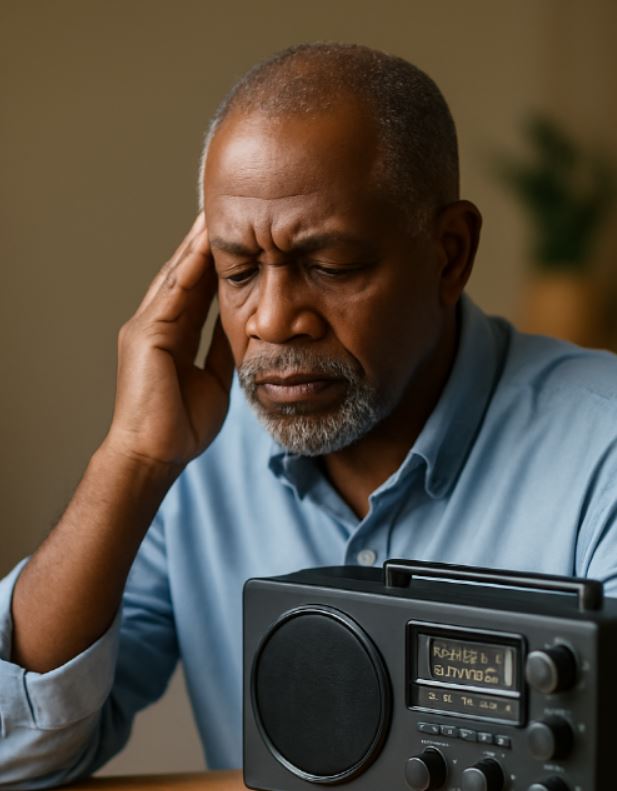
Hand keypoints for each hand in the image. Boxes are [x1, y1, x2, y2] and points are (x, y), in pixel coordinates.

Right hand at [104, 214, 233, 469]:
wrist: (155, 454)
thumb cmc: (180, 425)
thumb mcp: (212, 379)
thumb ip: (219, 350)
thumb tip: (240, 327)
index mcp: (170, 335)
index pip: (196, 289)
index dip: (214, 262)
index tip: (237, 237)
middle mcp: (155, 324)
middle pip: (184, 274)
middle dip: (203, 243)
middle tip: (224, 210)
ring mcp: (147, 327)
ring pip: (177, 276)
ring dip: (197, 245)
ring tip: (215, 213)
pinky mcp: (146, 335)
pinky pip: (173, 295)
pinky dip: (190, 268)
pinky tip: (205, 245)